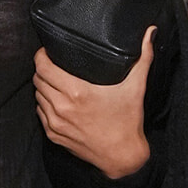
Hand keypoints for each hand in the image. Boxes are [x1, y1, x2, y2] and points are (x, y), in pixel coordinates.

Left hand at [33, 26, 154, 178]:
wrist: (121, 156)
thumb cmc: (128, 121)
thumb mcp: (136, 87)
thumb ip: (143, 56)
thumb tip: (150, 32)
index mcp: (77, 92)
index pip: (43, 67)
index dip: (42, 55)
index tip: (48, 51)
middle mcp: (62, 107)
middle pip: (38, 80)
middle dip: (42, 70)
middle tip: (52, 64)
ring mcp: (55, 123)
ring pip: (37, 96)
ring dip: (43, 87)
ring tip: (54, 82)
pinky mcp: (53, 135)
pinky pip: (40, 113)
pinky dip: (45, 105)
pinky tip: (56, 101)